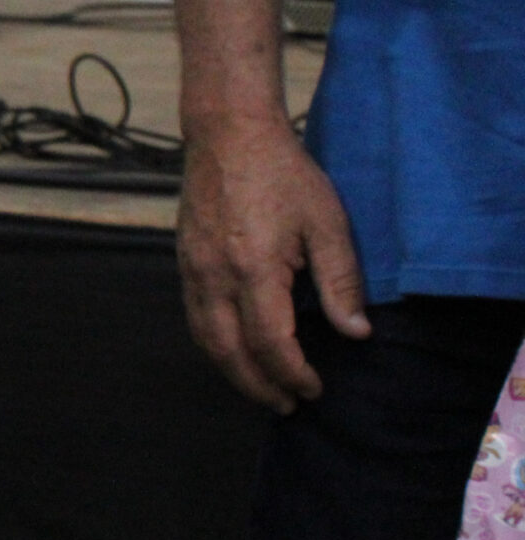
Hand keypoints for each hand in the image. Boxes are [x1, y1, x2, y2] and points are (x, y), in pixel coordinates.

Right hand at [178, 112, 368, 412]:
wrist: (227, 134)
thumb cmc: (283, 174)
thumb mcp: (327, 223)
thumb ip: (340, 281)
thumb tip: (355, 332)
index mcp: (253, 268)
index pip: (270, 343)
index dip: (293, 374)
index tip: (315, 389)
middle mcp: (215, 276)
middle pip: (230, 352)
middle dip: (259, 386)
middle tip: (287, 405)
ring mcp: (193, 270)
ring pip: (205, 340)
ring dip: (233, 372)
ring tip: (261, 388)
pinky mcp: (183, 262)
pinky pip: (194, 318)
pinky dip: (214, 345)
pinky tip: (235, 350)